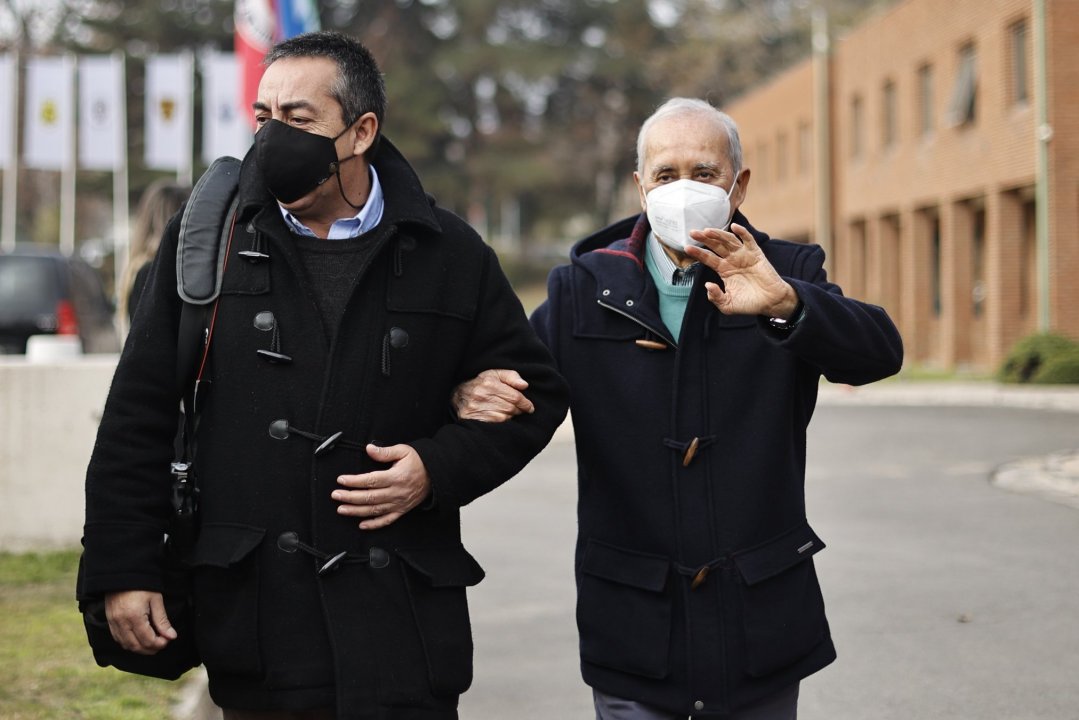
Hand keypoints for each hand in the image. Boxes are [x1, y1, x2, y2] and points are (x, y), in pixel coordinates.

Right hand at [105, 590, 176, 653]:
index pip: (147, 640)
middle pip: (136, 646)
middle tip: (162, 644)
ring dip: (139, 648)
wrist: (122, 574)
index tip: (168, 640)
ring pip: (126, 645)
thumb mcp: (156, 600)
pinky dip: (129, 643)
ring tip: (152, 643)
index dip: (159, 644)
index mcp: (134, 617)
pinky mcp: (109, 621)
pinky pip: (118, 639)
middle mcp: (121, 622)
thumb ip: (162, 620)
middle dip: (150, 649)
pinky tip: (138, 639)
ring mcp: (113, 623)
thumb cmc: (142, 585)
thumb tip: (171, 636)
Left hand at [334, 444, 430, 529]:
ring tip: (342, 509)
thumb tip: (369, 448)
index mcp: (396, 477)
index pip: (370, 481)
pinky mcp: (402, 510)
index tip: (341, 480)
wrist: (436, 475)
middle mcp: (396, 492)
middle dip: (350, 497)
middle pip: (369, 497)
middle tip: (336, 495)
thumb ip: (385, 452)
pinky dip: (374, 524)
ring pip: (374, 510)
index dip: (354, 481)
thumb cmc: (419, 462)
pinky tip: (362, 524)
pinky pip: (387, 520)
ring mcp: (399, 503)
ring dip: (356, 511)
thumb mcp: (403, 451)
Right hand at [451, 369, 533, 422]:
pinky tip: (499, 416)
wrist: (458, 394)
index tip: (529, 407)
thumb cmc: (481, 383)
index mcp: (489, 383)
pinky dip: (501, 421)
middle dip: (518, 410)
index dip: (525, 403)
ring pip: (504, 417)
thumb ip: (511, 376)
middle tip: (519, 410)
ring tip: (508, 412)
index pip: (515, 396)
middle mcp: (481, 395)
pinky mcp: (472, 418)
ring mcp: (475, 407)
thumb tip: (524, 385)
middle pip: (510, 408)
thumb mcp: (495, 374)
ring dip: (510, 416)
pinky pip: (495, 423)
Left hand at [684, 223, 798, 318]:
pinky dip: (742, 233)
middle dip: (704, 239)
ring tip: (707, 231)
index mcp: (724, 270)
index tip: (686, 247)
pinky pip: (748, 240)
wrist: (771, 303)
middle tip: (692, 232)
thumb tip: (707, 285)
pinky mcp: (756, 254)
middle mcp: (732, 260)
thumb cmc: (749, 303)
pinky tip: (734, 227)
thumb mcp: (728, 305)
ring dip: (718, 234)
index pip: (708, 258)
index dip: (698, 253)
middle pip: (715, 246)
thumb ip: (716, 297)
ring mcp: (744, 255)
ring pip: (729, 241)